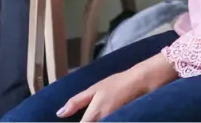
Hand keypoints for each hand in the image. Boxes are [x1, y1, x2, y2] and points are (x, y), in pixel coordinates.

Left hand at [57, 55, 177, 120]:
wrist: (141, 82)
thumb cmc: (116, 83)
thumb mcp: (94, 89)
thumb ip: (76, 102)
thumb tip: (59, 114)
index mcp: (92, 116)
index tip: (71, 122)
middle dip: (86, 122)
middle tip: (86, 116)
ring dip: (94, 122)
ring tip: (95, 116)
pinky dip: (103, 122)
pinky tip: (102, 118)